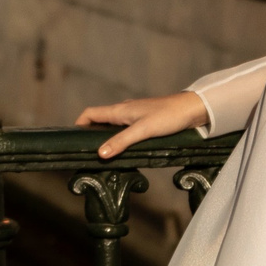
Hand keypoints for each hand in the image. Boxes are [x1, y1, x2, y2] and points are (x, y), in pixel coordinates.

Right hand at [75, 92, 208, 159]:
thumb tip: (100, 153)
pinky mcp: (145, 122)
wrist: (192, 110)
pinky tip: (124, 150)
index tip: (73, 139)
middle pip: (99, 120)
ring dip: (105, 137)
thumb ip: (121, 141)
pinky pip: (124, 130)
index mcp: (119, 110)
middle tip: (86, 152)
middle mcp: (124, 111)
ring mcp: (134, 116)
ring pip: (112, 126)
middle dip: (90, 134)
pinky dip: (118, 139)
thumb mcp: (143, 131)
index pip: (90, 113)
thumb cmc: (168, 116)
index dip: (79, 124)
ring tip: (103, 155)